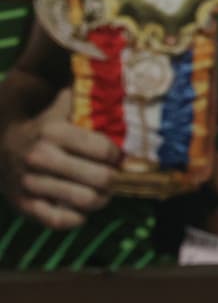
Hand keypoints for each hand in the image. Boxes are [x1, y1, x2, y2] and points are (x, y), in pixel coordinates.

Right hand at [0, 89, 121, 227]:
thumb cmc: (43, 122)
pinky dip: (77, 217)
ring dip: (102, 199)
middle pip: (100, 178)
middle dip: (116, 180)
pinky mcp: (23, 204)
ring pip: (85, 201)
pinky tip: (82, 208)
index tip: (121, 156)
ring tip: (105, 192)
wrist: (0, 143)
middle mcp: (40, 157)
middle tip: (118, 177)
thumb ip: (88, 98)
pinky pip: (60, 221)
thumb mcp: (62, 105)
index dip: (119, 156)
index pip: (104, 150)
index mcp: (53, 131)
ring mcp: (30, 183)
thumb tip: (119, 82)